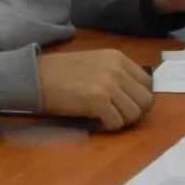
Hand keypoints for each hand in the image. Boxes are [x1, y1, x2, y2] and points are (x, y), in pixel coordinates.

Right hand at [37, 49, 153, 130]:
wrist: (36, 76)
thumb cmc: (62, 71)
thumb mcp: (95, 62)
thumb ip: (116, 73)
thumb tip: (133, 95)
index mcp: (118, 57)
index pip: (147, 82)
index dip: (139, 97)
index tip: (126, 104)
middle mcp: (117, 69)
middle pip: (146, 100)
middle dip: (134, 112)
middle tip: (118, 115)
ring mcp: (109, 84)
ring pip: (134, 114)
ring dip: (122, 120)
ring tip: (106, 118)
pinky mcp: (98, 101)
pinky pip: (117, 122)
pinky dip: (109, 126)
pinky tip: (97, 121)